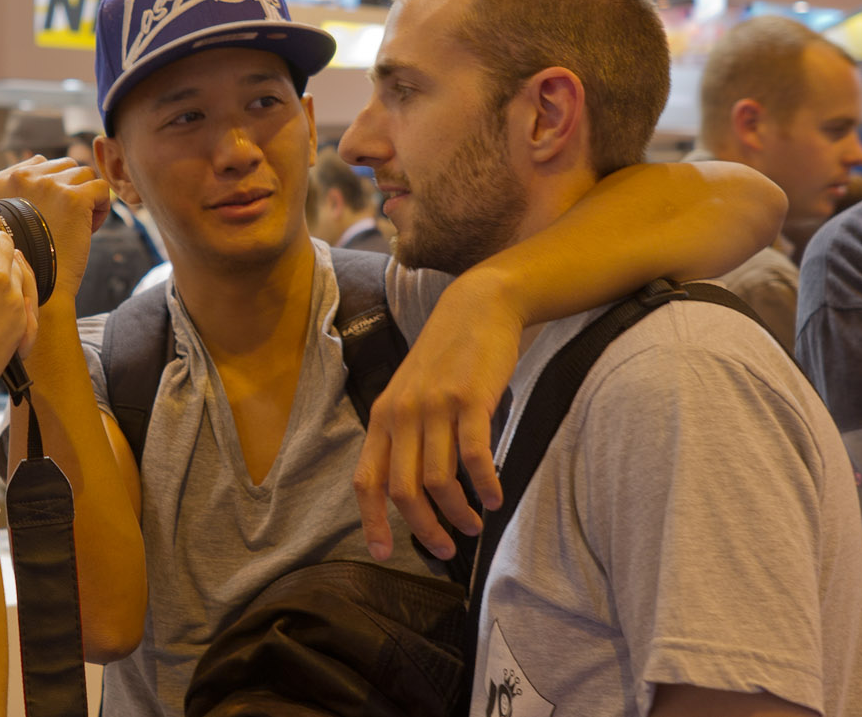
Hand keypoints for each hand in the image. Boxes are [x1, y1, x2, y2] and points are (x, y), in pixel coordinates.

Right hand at [0, 156, 111, 300]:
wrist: (39, 290)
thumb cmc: (18, 260)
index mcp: (1, 180)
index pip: (40, 164)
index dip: (49, 189)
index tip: (45, 215)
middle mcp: (23, 177)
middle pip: (64, 166)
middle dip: (69, 190)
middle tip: (62, 223)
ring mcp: (49, 185)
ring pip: (84, 175)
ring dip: (86, 199)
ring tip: (75, 226)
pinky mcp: (74, 197)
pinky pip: (101, 187)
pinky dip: (101, 207)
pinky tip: (88, 228)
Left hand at [353, 286, 523, 560]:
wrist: (477, 308)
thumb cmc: (446, 360)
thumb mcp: (411, 394)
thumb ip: (405, 436)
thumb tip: (412, 492)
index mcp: (383, 418)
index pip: (366, 480)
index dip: (372, 521)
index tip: (382, 553)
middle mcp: (402, 414)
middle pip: (403, 490)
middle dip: (423, 528)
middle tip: (444, 549)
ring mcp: (435, 406)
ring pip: (439, 480)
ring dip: (458, 513)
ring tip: (474, 525)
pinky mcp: (470, 400)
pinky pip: (474, 456)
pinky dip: (485, 485)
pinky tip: (496, 499)